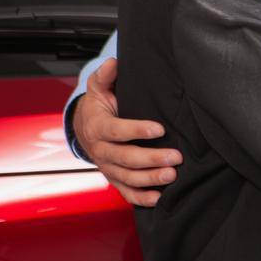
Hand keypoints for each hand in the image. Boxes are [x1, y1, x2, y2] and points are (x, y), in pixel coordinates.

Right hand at [73, 57, 181, 207]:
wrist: (84, 128)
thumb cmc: (99, 106)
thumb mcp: (99, 89)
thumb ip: (105, 76)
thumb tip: (113, 62)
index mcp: (98, 127)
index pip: (116, 131)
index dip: (136, 130)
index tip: (159, 129)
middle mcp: (101, 150)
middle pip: (125, 158)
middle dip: (151, 159)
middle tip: (176, 157)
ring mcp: (107, 167)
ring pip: (127, 177)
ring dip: (150, 179)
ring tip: (172, 175)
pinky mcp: (114, 178)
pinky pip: (125, 192)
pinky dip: (140, 198)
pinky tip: (159, 198)